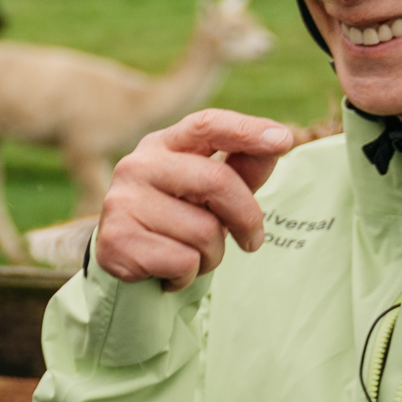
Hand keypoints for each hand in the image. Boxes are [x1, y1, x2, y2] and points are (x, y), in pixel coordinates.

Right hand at [95, 109, 301, 289]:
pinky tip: (169, 271)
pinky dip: (187, 276)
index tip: (284, 140)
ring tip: (191, 256)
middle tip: (252, 241)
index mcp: (164, 145)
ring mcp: (122, 201)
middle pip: (216, 181)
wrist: (123, 258)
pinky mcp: (117, 240)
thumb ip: (243, 168)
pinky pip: (183, 262)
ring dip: (212, 256)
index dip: (246, 130)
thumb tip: (279, 143)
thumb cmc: (177, 218)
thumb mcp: (210, 191)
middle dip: (246, 217)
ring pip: (203, 232)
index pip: (206, 126)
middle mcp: (137, 165)